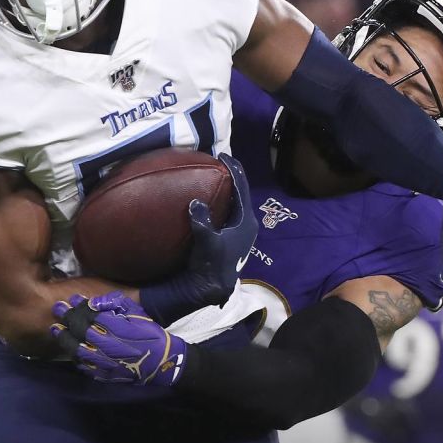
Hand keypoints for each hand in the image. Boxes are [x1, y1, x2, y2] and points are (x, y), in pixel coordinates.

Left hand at [50, 292, 186, 385]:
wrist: (161, 361)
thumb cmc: (149, 333)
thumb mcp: (136, 312)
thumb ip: (115, 303)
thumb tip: (93, 302)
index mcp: (115, 327)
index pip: (88, 315)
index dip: (76, 307)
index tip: (69, 300)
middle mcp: (106, 344)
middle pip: (79, 331)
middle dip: (66, 319)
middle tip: (57, 309)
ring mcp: (104, 361)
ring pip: (78, 350)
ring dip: (65, 339)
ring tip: (56, 330)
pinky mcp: (105, 374)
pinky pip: (84, 366)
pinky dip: (75, 357)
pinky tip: (70, 349)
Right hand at [139, 153, 256, 324]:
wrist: (212, 288)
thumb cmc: (211, 265)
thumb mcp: (207, 243)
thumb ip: (202, 222)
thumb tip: (196, 202)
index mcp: (246, 221)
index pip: (242, 188)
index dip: (233, 169)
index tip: (222, 155)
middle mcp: (247, 224)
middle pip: (241, 192)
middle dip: (231, 176)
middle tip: (219, 162)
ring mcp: (240, 232)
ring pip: (235, 202)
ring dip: (226, 189)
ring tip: (214, 175)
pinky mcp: (232, 238)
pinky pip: (229, 211)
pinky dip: (221, 201)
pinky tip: (210, 199)